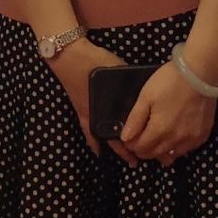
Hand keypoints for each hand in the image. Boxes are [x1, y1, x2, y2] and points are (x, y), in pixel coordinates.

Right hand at [47, 37, 138, 164]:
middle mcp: (99, 113)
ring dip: (112, 147)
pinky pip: (87, 130)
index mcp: (109, 106)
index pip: (124, 130)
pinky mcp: (80, 109)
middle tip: (136, 161)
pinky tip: (97, 151)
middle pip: (115, 137)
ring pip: (102, 136)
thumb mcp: (118, 71)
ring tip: (123, 158)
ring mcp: (88, 112)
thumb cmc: (95, 62)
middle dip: (127, 150)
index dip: (134, 143)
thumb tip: (145, 92)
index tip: (145, 153)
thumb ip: (129, 85)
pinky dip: (93, 141)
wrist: (71, 55)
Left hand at [118, 57, 217, 166]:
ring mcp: (191, 139)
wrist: (199, 73)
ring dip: (161, 150)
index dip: (131, 144)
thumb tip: (125, 139)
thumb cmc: (169, 82)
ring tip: (157, 138)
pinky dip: (178, 147)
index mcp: (159, 131)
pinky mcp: (202, 135)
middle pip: (155, 154)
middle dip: (144, 149)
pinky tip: (175, 136)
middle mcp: (175, 140)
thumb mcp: (145, 96)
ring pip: (171, 155)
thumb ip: (135, 120)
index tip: (130, 137)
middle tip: (141, 137)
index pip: (140, 149)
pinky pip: (187, 149)